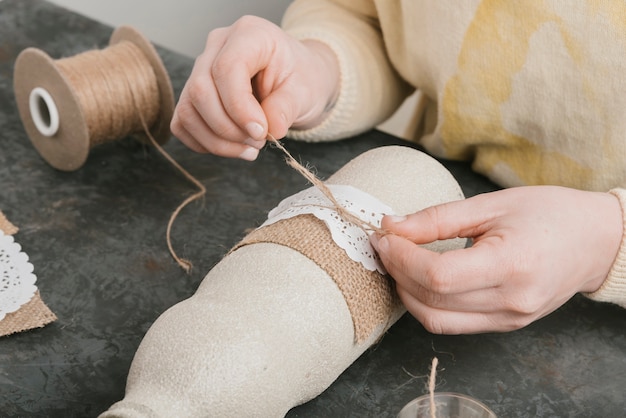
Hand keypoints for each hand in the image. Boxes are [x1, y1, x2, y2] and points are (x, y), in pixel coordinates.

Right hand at [170, 16, 339, 160]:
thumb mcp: (306, 90)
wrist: (296, 81)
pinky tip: (232, 147)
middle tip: (258, 142)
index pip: (226, 69)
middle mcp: (218, 47)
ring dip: (217, 141)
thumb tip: (269, 129)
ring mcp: (201, 69)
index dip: (239, 107)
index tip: (261, 132)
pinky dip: (205, 143)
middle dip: (228, 128)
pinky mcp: (193, 95)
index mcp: (249, 34)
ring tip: (250, 148)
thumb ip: (287, 107)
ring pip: (188, 110)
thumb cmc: (301, 78)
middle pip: (200, 91)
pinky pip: (183, 123)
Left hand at [370, 186, 622, 333]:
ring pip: (436, 320)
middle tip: (385, 244)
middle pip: (431, 300)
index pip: (437, 276)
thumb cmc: (549, 213)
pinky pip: (453, 324)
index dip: (401, 258)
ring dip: (406, 292)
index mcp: (511, 265)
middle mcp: (511, 301)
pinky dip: (427, 303)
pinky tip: (420, 279)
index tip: (384, 237)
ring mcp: (509, 319)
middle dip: (396, 271)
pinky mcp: (505, 325)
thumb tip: (391, 226)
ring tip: (398, 261)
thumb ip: (437, 219)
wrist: (595, 241)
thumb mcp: (490, 205)